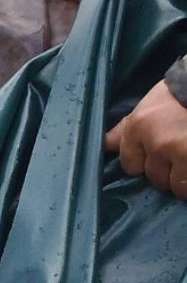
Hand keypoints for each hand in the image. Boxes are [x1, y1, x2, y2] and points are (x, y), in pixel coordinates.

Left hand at [105, 75, 186, 197]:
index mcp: (140, 127)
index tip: (158, 153)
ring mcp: (182, 152)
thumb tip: (104, 144)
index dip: (145, 163)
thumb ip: (126, 129)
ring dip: (184, 178)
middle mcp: (158, 143)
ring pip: (176, 186)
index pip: (131, 166)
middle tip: (180, 152)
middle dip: (167, 171)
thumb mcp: (149, 106)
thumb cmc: (178, 96)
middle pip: (155, 178)